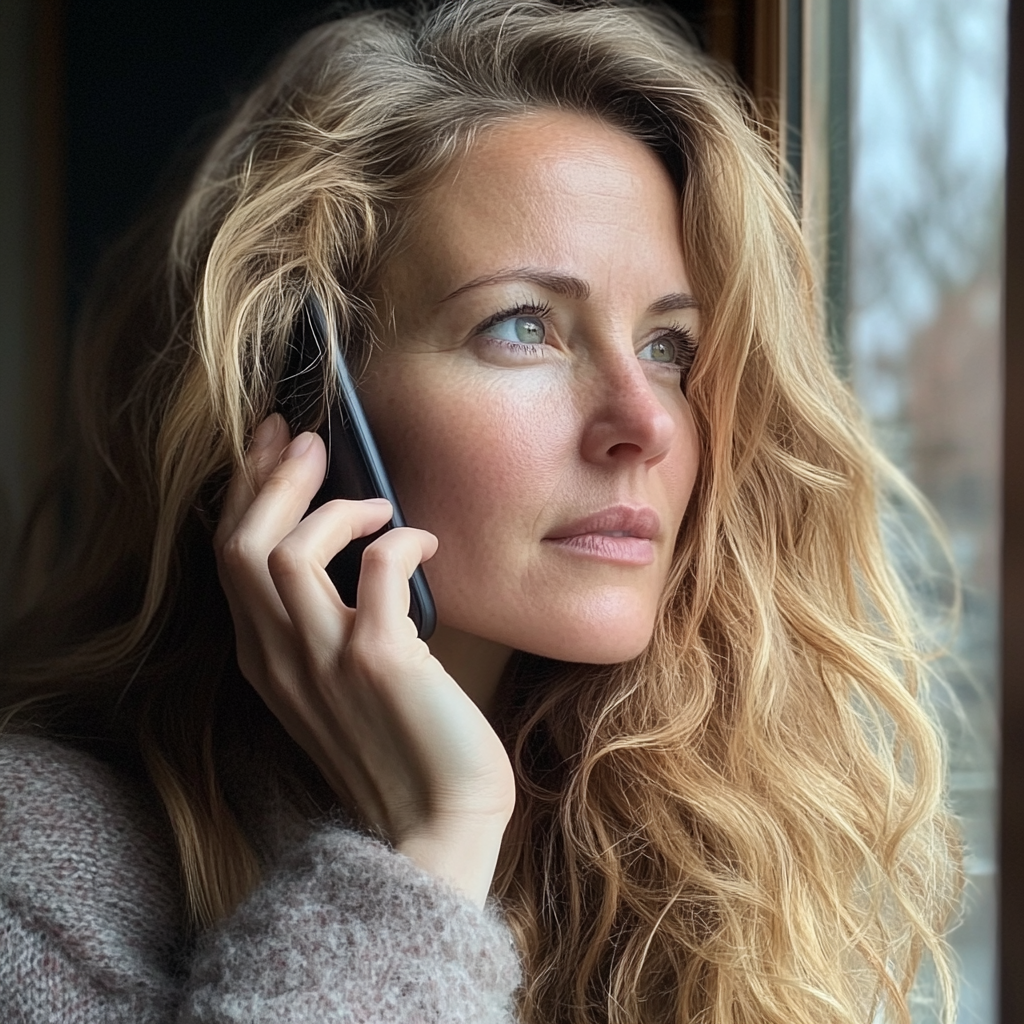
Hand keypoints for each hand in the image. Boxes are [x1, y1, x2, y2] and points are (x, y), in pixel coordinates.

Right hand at [213, 414, 515, 904]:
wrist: (438, 825)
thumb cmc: (404, 750)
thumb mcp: (339, 687)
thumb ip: (327, 629)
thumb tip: (354, 553)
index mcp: (265, 662)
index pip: (231, 558)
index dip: (248, 492)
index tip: (270, 448)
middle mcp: (279, 659)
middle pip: (241, 543)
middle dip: (269, 477)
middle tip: (305, 437)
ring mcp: (324, 660)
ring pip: (283, 550)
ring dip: (328, 504)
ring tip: (374, 498)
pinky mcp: (378, 661)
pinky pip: (378, 568)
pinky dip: (402, 539)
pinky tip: (426, 542)